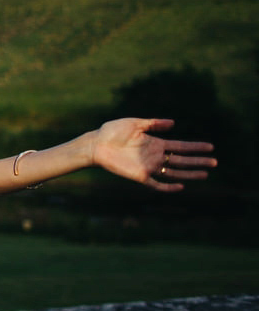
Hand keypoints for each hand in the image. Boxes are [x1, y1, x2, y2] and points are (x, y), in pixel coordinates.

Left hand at [92, 119, 215, 191]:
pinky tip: (181, 186)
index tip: (210, 147)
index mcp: (155, 143)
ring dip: (189, 174)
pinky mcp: (140, 176)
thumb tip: (174, 123)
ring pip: (174, 172)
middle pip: (181, 160)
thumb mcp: (135, 123)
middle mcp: (155, 156)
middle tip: (215, 162)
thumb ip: (154, 123)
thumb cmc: (112, 131)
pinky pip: (157, 185)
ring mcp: (148, 166)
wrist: (96, 144)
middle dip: (198, 161)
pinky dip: (169, 187)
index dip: (195, 147)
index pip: (180, 146)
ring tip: (205, 174)